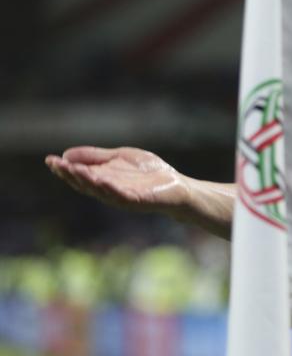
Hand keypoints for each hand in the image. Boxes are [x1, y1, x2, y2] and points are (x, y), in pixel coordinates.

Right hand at [45, 146, 191, 215]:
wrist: (177, 186)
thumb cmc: (149, 173)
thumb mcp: (120, 157)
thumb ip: (97, 156)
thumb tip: (66, 154)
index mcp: (103, 180)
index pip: (79, 176)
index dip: (64, 169)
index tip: (50, 160)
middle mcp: (109, 191)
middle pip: (85, 184)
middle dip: (70, 174)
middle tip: (56, 164)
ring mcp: (122, 197)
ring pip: (99, 190)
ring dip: (85, 180)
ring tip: (72, 170)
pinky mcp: (137, 201)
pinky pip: (120, 196)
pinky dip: (109, 188)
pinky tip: (100, 179)